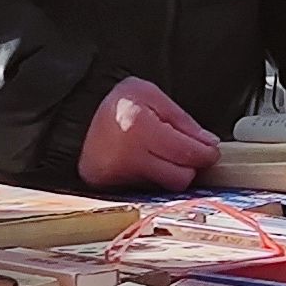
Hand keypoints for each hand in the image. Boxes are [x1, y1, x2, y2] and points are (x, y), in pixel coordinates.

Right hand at [78, 78, 219, 192]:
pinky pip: (148, 190)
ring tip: (164, 154)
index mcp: (140, 128)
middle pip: (180, 178)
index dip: (206, 153)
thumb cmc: (117, 103)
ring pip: (165, 187)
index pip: (187, 153)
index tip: (211, 150)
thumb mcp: (150, 94)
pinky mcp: (113, 189)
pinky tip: (149, 162)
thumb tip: (208, 143)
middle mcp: (129, 157)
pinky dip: (155, 179)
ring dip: (173, 173)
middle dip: (190, 166)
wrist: (74, 117)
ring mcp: (119, 177)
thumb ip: (182, 119)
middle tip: (189, 152)